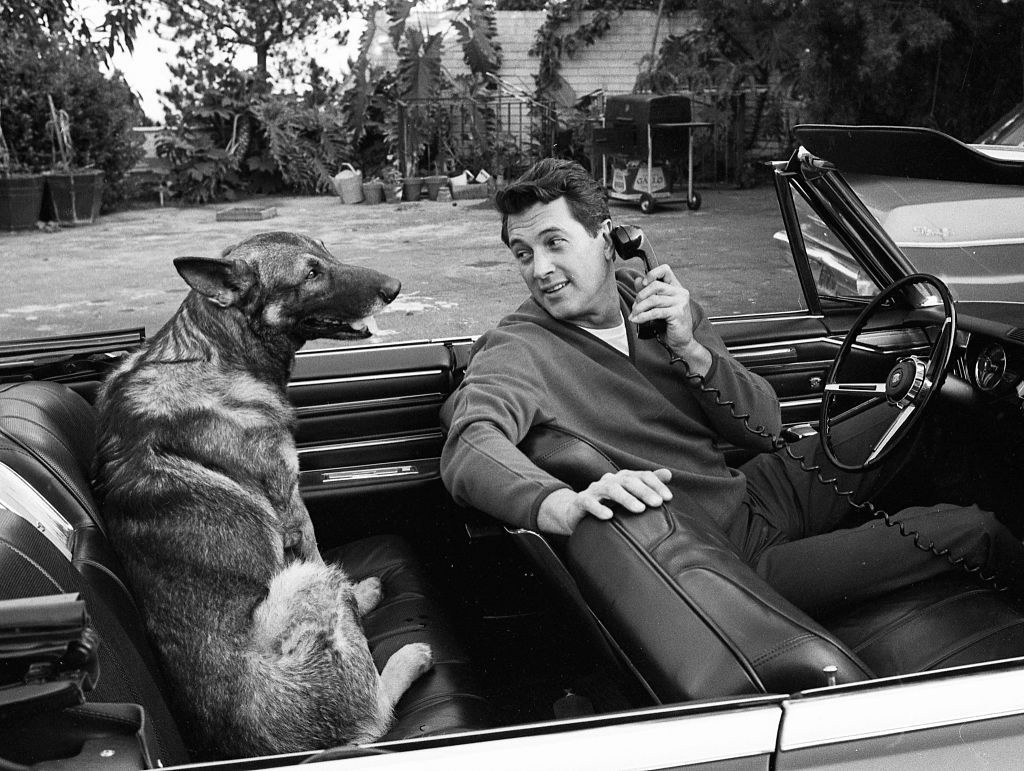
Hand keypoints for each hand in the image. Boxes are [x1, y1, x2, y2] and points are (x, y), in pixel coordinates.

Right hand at [536, 469, 672, 534]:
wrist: (577, 510)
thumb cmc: (608, 502)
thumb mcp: (629, 493)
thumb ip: (648, 483)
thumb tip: (668, 473)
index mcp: (623, 478)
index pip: (642, 476)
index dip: (656, 484)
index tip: (668, 498)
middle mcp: (610, 480)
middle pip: (628, 481)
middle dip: (644, 491)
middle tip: (657, 503)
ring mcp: (595, 490)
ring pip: (610, 489)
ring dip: (626, 498)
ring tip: (639, 509)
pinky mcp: (581, 501)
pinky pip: (589, 502)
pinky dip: (599, 508)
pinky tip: (609, 516)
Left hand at [629, 266, 710, 375]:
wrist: (681, 341)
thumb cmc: (670, 324)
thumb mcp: (657, 306)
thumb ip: (648, 292)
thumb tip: (637, 280)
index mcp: (676, 287)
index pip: (665, 270)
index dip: (652, 273)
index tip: (642, 284)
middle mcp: (680, 292)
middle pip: (656, 285)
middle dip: (641, 295)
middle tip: (634, 306)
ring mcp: (680, 302)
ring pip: (654, 299)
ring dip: (640, 308)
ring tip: (634, 315)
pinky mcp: (678, 313)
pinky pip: (655, 312)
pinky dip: (643, 316)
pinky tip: (637, 320)